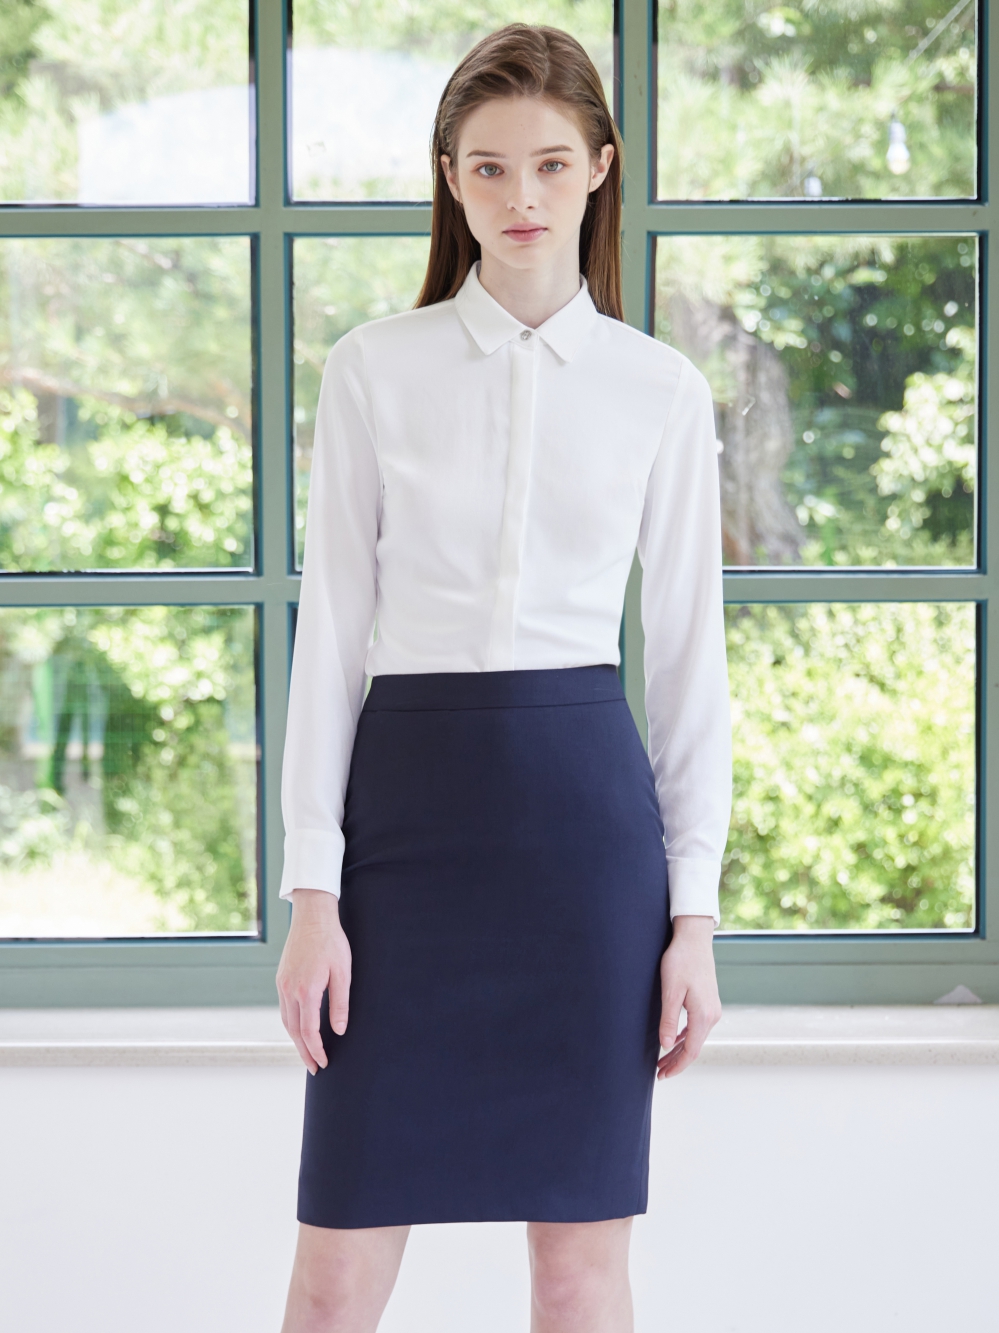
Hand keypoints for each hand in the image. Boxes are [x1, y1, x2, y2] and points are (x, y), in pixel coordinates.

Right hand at [276, 889, 351, 1073]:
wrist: (312, 916)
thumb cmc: (332, 942)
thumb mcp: (343, 972)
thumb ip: (340, 1004)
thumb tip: (339, 1031)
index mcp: (306, 990)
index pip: (308, 1031)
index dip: (316, 1050)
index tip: (323, 1063)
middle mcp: (289, 990)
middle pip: (294, 1031)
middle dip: (304, 1052)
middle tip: (314, 1068)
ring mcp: (282, 984)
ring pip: (286, 1021)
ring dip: (296, 1040)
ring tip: (307, 1053)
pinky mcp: (281, 979)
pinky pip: (284, 1008)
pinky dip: (291, 1023)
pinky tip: (300, 1028)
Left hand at [657, 914, 721, 1079]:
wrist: (694, 939)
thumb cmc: (680, 961)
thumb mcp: (670, 991)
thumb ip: (668, 1020)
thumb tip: (666, 1046)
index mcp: (703, 1015)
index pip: (690, 1051)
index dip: (676, 1066)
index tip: (662, 1076)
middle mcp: (712, 1015)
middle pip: (694, 1047)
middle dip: (676, 1062)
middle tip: (658, 1073)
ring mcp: (712, 1008)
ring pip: (695, 1038)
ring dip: (679, 1050)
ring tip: (662, 1061)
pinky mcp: (708, 1002)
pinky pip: (697, 1027)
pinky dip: (685, 1037)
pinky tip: (673, 1040)